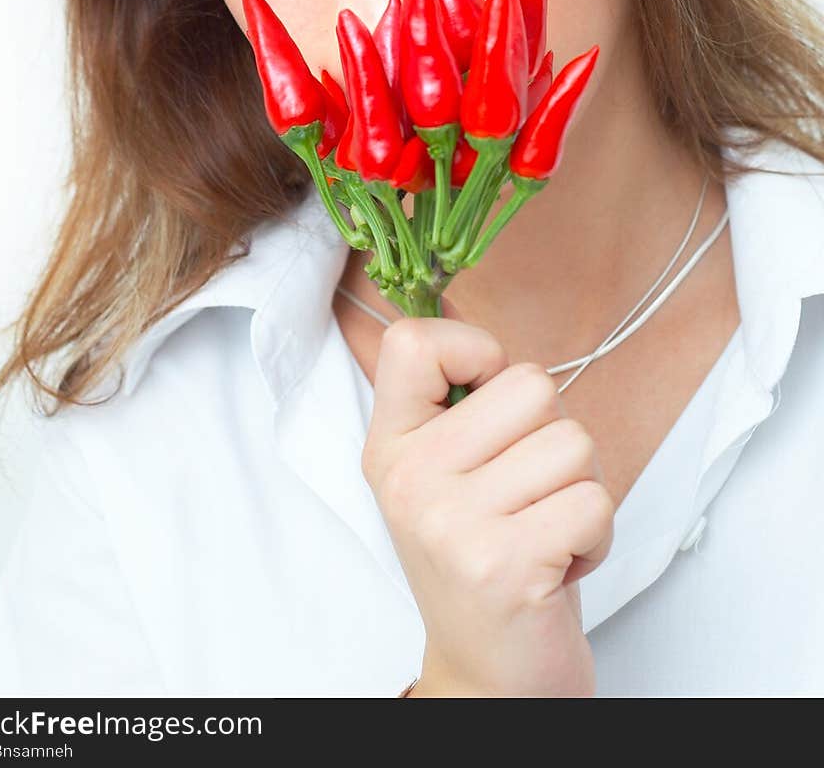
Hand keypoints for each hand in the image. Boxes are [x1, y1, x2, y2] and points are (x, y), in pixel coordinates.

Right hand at [361, 298, 613, 697]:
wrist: (489, 676)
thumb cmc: (486, 559)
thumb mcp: (448, 473)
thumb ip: (456, 400)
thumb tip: (462, 309)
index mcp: (390, 446)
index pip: (414, 342)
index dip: (475, 351)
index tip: (486, 401)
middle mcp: (410, 479)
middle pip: (532, 386)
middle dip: (555, 437)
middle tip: (528, 493)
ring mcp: (452, 523)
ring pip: (573, 443)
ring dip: (581, 490)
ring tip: (544, 531)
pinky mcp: (504, 565)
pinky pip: (594, 501)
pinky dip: (596, 535)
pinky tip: (558, 563)